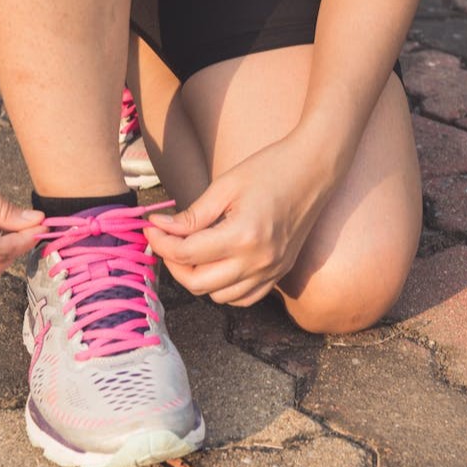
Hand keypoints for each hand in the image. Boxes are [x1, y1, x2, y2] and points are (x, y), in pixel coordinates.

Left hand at [144, 136, 336, 306]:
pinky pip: (243, 298)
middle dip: (173, 264)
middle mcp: (258, 261)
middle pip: (198, 283)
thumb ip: (192, 215)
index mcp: (243, 236)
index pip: (186, 254)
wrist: (314, 169)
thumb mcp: (225, 186)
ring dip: (198, 278)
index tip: (152, 227)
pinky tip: (217, 265)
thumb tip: (160, 227)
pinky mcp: (279, 273)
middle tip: (166, 241)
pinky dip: (224, 289)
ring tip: (191, 251)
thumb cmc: (270, 169)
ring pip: (219, 297)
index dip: (161, 242)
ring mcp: (272, 271)